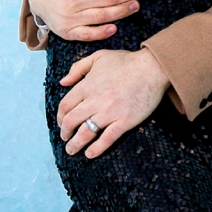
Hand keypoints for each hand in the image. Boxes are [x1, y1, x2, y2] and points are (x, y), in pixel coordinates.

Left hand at [56, 48, 171, 157]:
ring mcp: (110, 112)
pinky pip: (107, 138)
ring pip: (86, 132)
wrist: (152, 68)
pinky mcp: (125, 121)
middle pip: (72, 121)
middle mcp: (95, 100)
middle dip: (65, 132)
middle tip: (65, 138)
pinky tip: (90, 154)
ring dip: (76, 143)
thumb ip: (78, 68)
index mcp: (87, 85)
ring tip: (71, 150)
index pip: (65, 106)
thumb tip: (62, 82)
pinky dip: (97, 148)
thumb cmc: (126, 61)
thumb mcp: (98, 57)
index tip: (61, 123)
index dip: (60, 117)